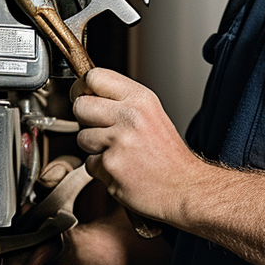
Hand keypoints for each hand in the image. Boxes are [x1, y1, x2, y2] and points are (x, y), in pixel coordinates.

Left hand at [70, 68, 200, 223]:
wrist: (184, 188)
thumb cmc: (168, 155)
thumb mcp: (151, 114)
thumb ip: (122, 102)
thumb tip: (86, 93)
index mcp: (141, 99)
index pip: (95, 76)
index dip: (83, 88)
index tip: (84, 96)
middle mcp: (130, 116)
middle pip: (80, 105)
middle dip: (85, 120)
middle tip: (103, 131)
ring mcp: (119, 141)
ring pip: (81, 137)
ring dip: (94, 148)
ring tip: (119, 153)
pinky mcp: (110, 165)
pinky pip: (89, 163)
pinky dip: (101, 170)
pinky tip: (122, 170)